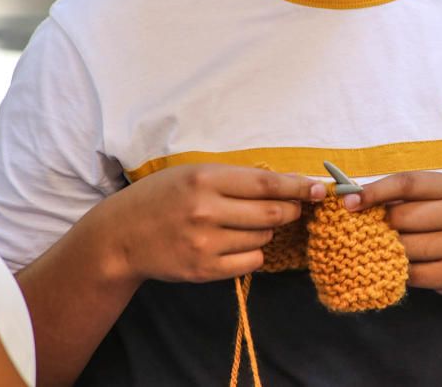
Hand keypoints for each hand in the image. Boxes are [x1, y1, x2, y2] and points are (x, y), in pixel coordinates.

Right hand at [106, 164, 325, 283]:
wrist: (121, 235)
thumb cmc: (162, 197)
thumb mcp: (193, 173)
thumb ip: (234, 178)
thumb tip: (283, 183)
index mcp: (206, 179)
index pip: (266, 184)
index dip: (298, 187)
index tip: (320, 189)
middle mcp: (206, 210)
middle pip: (272, 213)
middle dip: (291, 210)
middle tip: (293, 208)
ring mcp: (205, 243)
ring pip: (263, 237)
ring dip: (266, 230)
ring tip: (246, 223)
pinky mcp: (204, 269)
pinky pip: (250, 261)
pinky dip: (253, 251)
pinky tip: (237, 242)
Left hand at [343, 172, 441, 297]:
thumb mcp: (435, 198)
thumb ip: (401, 194)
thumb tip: (352, 197)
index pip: (407, 183)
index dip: (375, 191)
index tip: (348, 200)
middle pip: (401, 217)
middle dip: (383, 223)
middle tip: (381, 228)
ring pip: (403, 246)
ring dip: (390, 248)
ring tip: (394, 246)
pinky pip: (411, 273)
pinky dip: (399, 270)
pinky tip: (403, 265)